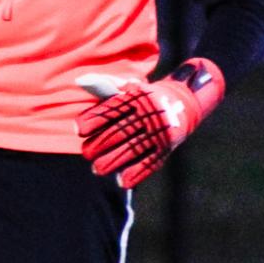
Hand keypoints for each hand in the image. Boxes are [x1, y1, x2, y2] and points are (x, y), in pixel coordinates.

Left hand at [75, 59, 224, 188]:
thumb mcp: (130, 88)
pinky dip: (137, 173)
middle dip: (101, 144)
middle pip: (120, 131)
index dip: (94, 120)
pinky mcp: (166, 146)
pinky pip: (151, 162)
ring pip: (133, 149)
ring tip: (97, 169)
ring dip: (114, 161)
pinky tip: (122, 182)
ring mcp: (158, 131)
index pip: (112, 109)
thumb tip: (81, 80)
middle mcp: (147, 114)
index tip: (79, 130)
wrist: (184, 102)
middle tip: (86, 153)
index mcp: (136, 98)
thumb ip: (105, 86)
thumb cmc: (145, 98)